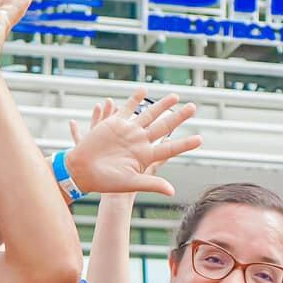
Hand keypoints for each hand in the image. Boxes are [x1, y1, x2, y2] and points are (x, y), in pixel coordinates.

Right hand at [65, 92, 201, 196]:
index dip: (185, 144)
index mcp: (146, 156)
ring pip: (149, 114)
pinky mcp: (115, 123)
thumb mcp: (130, 182)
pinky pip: (127, 108)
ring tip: (175, 96)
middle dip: (179, 117)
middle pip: (164, 126)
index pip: (170, 147)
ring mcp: (129, 131)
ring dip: (162, 105)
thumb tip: (172, 191)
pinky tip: (144, 90)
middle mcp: (140, 142)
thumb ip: (151, 183)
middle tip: (193, 107)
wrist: (82, 171)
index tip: (200, 139)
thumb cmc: (106, 181)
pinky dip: (135, 99)